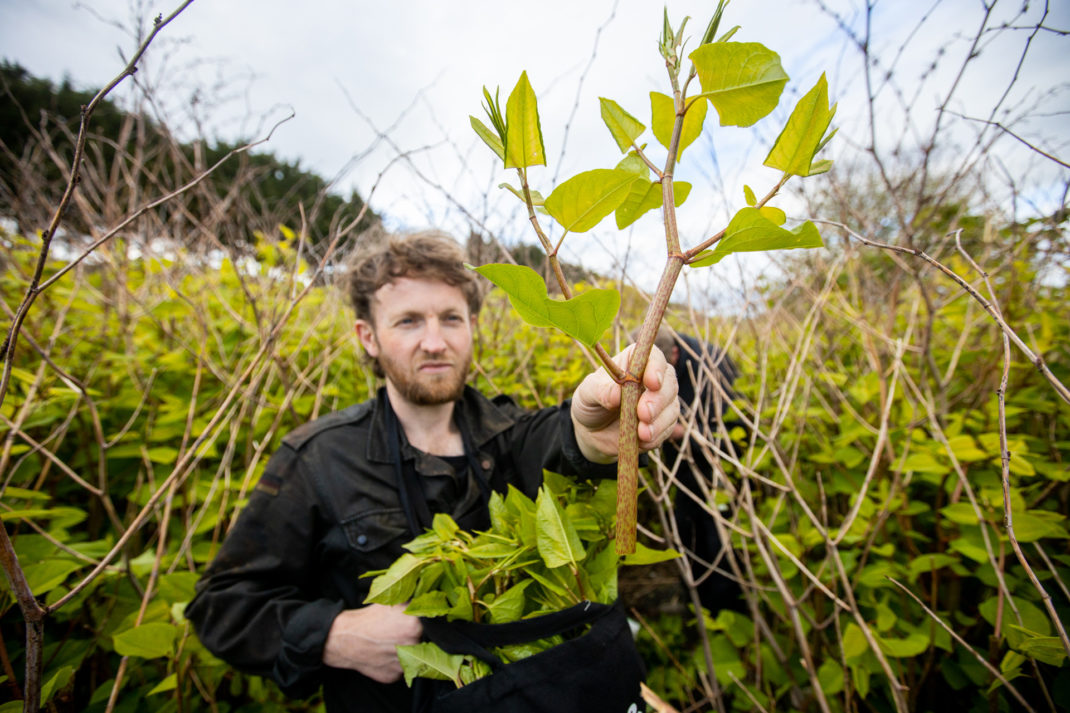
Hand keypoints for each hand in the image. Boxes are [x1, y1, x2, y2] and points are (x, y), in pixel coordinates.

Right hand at [322, 603, 421, 682]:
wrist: (346, 639)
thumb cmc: (369, 618)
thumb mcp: (393, 602)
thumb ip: (413, 603)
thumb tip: (428, 598)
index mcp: (414, 625)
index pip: (431, 624)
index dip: (426, 623)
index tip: (418, 623)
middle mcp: (412, 646)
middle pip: (424, 642)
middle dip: (416, 638)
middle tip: (401, 633)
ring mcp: (404, 663)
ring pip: (413, 658)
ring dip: (407, 652)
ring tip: (391, 643)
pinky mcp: (394, 676)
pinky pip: (401, 669)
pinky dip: (395, 663)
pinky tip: (385, 654)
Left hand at [571, 344, 678, 463]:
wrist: (591, 432)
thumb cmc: (590, 403)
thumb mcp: (587, 393)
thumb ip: (601, 391)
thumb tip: (617, 393)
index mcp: (634, 362)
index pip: (653, 357)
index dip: (656, 367)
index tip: (651, 382)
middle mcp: (651, 379)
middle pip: (669, 382)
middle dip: (659, 399)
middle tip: (644, 413)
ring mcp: (660, 402)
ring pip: (671, 407)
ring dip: (659, 422)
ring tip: (642, 433)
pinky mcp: (662, 423)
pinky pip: (667, 429)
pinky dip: (657, 436)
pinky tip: (643, 441)